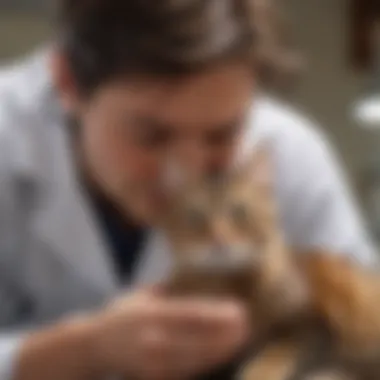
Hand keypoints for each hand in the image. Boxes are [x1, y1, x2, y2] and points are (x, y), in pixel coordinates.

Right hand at [89, 287, 249, 378]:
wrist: (93, 346)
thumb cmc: (119, 315)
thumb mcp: (139, 295)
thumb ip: (165, 290)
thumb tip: (193, 277)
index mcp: (150, 314)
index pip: (190, 315)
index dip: (216, 315)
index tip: (238, 310)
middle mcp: (153, 339)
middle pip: (198, 339)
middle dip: (226, 335)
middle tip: (246, 326)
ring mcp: (154, 362)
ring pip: (196, 358)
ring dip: (221, 350)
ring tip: (240, 340)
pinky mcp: (155, 376)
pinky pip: (187, 370)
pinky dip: (206, 362)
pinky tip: (220, 353)